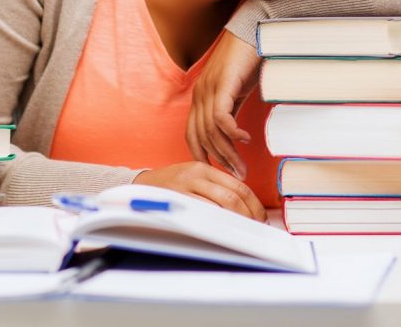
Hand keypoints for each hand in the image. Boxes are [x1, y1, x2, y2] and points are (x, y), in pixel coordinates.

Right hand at [132, 161, 265, 220]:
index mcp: (204, 168)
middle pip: (233, 195)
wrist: (139, 185)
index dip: (254, 204)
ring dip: (237, 220)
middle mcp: (196, 173)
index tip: (261, 218)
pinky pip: (203, 212)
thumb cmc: (169, 186)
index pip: (238, 186)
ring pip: (221, 203)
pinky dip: (217, 222)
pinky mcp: (175, 198)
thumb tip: (243, 208)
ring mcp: (185, 185)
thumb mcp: (192, 178)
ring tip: (244, 232)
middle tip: (256, 228)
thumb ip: (213, 187)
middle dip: (249, 214)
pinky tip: (223, 231)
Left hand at [185, 30, 260, 179]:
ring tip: (243, 166)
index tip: (217, 171)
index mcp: (200, 96)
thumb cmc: (248, 60)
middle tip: (238, 176)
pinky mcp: (222, 85)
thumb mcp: (236, 91)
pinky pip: (221, 118)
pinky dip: (232, 133)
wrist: (254, 31)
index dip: (202, 155)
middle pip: (202, 137)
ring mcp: (209, 89)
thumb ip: (231, 110)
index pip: (192, 134)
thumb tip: (235, 136)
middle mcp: (199, 94)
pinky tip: (246, 139)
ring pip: (211, 131)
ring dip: (228, 153)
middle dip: (220, 160)